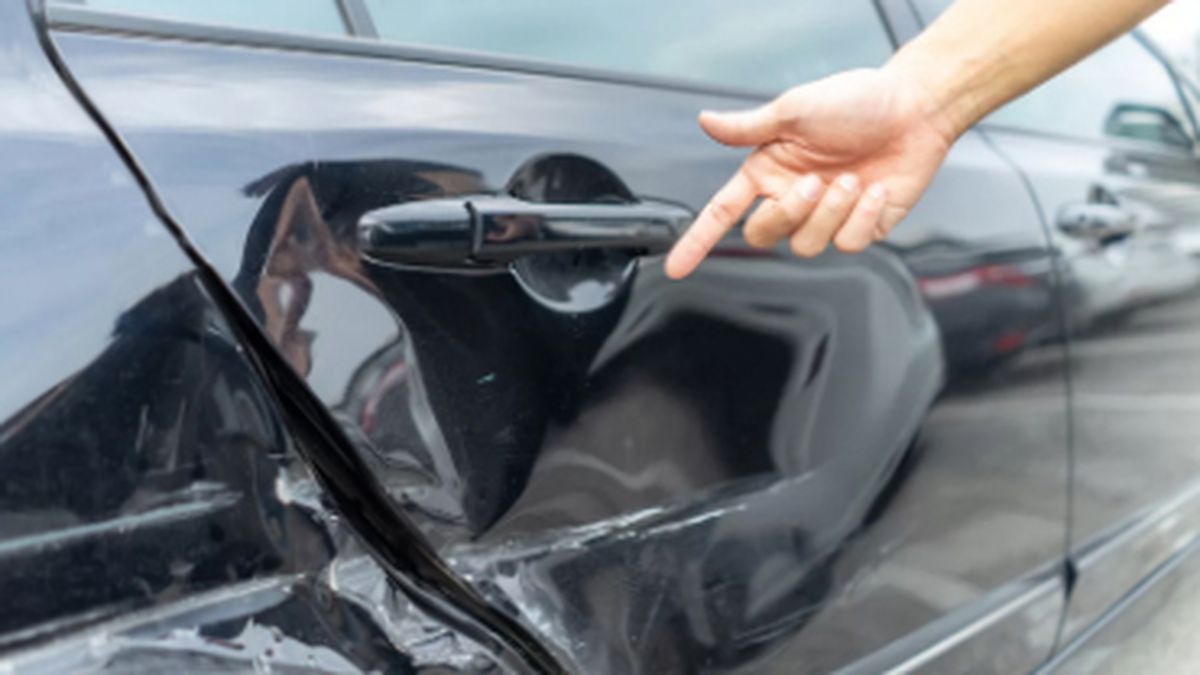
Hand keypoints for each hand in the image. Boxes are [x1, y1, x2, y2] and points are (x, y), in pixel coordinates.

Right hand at [664, 67, 958, 278]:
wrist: (914, 110)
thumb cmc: (856, 101)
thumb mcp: (795, 108)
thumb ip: (748, 126)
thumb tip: (705, 122)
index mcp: (768, 171)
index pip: (722, 212)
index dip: (697, 241)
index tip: (676, 267)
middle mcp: (792, 197)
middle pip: (763, 235)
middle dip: (786, 214)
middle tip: (813, 183)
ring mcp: (826, 216)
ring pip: (807, 245)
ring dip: (829, 214)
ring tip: (851, 180)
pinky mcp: (860, 228)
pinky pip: (848, 244)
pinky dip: (861, 218)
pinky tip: (872, 191)